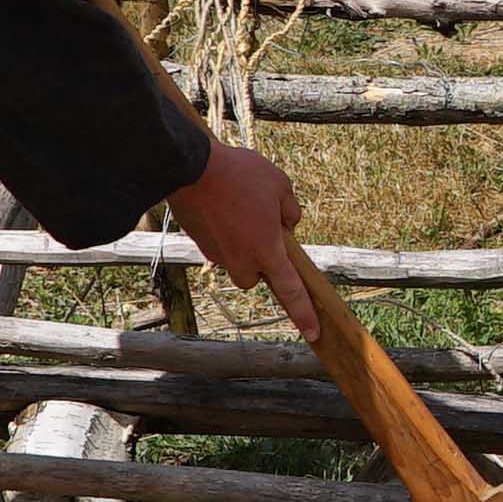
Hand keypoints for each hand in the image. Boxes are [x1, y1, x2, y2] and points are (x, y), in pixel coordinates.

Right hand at [169, 138, 317, 339]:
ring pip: (234, 260)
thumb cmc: (239, 175)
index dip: (304, 313)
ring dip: (241, 245)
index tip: (313, 333)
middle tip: (264, 230)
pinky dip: (224, 231)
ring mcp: (216, 253)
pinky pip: (218, 244)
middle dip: (261, 263)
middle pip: (255, 278)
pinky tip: (224, 206)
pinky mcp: (199, 243)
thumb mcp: (280, 185)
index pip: (291, 291)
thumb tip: (288, 224)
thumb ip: (290, 210)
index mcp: (267, 251)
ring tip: (241, 209)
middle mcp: (241, 260)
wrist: (189, 168)